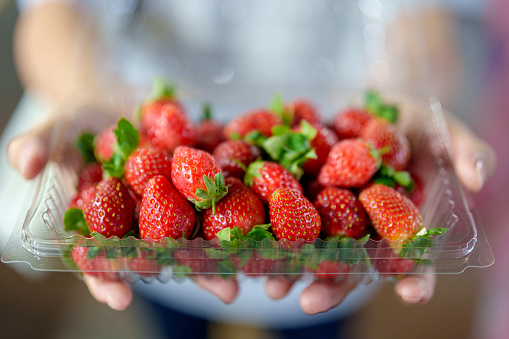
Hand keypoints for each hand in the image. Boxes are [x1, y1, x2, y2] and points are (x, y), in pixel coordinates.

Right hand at [6, 92, 241, 309]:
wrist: (115, 98)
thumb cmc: (80, 120)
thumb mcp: (57, 127)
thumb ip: (39, 144)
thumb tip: (22, 162)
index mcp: (106, 219)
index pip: (102, 255)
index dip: (106, 276)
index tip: (119, 298)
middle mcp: (144, 218)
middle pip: (167, 251)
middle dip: (193, 273)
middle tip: (223, 294)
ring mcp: (175, 199)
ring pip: (201, 230)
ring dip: (227, 251)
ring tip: (252, 272)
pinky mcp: (200, 179)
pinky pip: (223, 192)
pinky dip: (244, 206)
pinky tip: (269, 221)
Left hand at [262, 96, 495, 314]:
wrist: (370, 105)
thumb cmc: (413, 123)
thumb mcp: (444, 130)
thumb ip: (465, 150)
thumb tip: (480, 176)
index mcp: (401, 223)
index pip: (414, 257)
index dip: (417, 277)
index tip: (413, 295)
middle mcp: (363, 228)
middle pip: (352, 263)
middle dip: (333, 284)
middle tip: (311, 303)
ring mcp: (330, 215)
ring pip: (312, 249)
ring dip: (292, 270)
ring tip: (271, 286)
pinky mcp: (301, 195)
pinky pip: (282, 216)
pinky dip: (266, 231)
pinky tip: (246, 246)